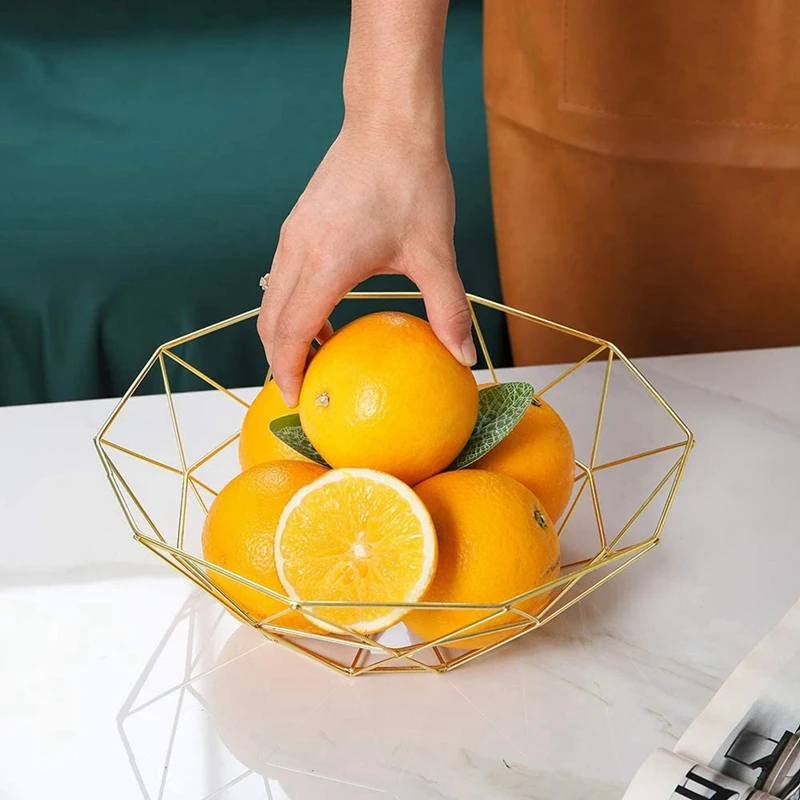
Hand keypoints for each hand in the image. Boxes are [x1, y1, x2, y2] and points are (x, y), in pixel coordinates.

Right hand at [258, 119, 475, 405]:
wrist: (388, 119)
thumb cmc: (412, 180)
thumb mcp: (435, 250)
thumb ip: (448, 308)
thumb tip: (465, 356)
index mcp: (327, 262)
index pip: (292, 332)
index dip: (289, 372)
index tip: (297, 402)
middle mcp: (298, 250)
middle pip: (270, 322)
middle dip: (281, 361)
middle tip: (306, 391)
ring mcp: (292, 234)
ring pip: (272, 300)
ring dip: (285, 334)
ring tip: (316, 359)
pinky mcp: (298, 224)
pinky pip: (281, 278)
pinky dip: (291, 308)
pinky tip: (325, 317)